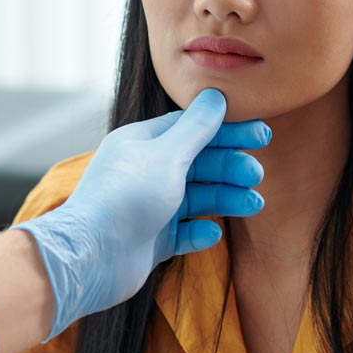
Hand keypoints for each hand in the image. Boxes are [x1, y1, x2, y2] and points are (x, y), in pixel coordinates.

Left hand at [16, 88, 270, 338]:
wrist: (91, 257)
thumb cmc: (126, 198)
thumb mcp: (167, 156)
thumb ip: (196, 129)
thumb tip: (216, 96)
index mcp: (143, 144)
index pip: (191, 129)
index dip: (227, 131)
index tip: (262, 135)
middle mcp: (145, 172)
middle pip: (197, 163)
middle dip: (229, 167)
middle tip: (257, 175)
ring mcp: (148, 207)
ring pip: (196, 198)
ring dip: (225, 199)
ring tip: (254, 203)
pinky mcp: (150, 240)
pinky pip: (183, 233)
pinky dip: (200, 232)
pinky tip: (213, 232)